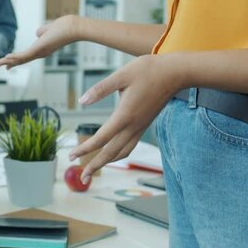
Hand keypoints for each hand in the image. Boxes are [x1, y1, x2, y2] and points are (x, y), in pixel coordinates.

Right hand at [0, 15, 78, 69]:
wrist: (74, 28)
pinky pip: (24, 55)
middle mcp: (40, 53)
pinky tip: (7, 57)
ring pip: (20, 59)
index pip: (26, 56)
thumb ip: (42, 31)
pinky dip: (15, 57)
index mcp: (42, 49)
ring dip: (8, 61)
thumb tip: (38, 33)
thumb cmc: (65, 27)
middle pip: (21, 60)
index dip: (16, 59)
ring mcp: (39, 52)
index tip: (8, 64)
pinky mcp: (39, 49)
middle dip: (8, 63)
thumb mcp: (49, 29)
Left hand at [69, 55, 183, 183]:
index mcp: (125, 115)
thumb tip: (81, 101)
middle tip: (82, 177)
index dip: (84, 149)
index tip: (71, 156)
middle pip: (111, 153)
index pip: (101, 139)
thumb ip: (100, 89)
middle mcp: (133, 125)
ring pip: (122, 152)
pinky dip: (119, 154)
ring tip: (94, 169)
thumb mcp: (121, 75)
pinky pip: (130, 145)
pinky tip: (111, 154)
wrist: (176, 73)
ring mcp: (140, 126)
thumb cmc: (148, 70)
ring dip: (107, 162)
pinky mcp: (144, 124)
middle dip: (95, 165)